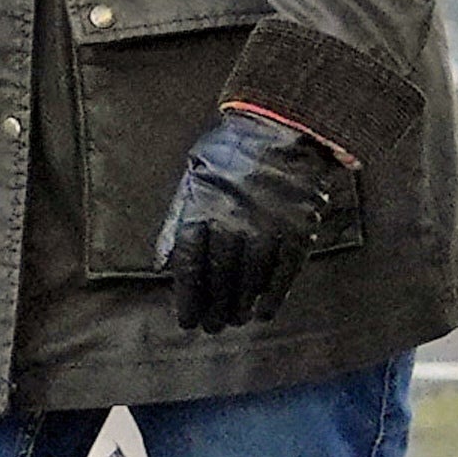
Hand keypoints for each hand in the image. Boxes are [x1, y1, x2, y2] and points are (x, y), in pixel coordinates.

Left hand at [154, 109, 345, 333]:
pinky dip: (273, 297)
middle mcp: (233, 225)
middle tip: (211, 327)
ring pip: (250, 281)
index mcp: (202, 210)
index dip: (188, 298)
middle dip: (213, 308)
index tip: (186, 321)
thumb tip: (160, 264)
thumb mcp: (192, 179)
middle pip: (219, 279)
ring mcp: (267, 230)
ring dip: (240, 306)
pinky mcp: (297, 232)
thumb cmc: (230, 154)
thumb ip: (176, 222)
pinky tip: (265, 312)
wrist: (282, 129)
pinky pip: (283, 274)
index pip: (190, 266)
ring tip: (234, 320)